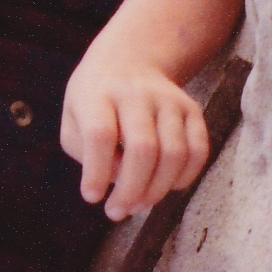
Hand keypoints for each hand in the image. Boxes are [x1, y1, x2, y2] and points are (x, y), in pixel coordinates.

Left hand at [61, 40, 210, 222]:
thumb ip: (85, 152)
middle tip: (117, 212)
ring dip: (157, 190)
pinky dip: (184, 177)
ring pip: (174, 153)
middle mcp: (137, 93)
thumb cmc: (96, 101)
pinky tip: (166, 186)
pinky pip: (198, 151)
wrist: (131, 59)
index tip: (92, 198)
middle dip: (131, 190)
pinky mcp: (191, 110)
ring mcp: (169, 100)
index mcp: (99, 94)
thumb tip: (118, 179)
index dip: (97, 171)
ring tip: (139, 204)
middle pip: (143, 148)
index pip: (101, 134)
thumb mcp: (73, 119)